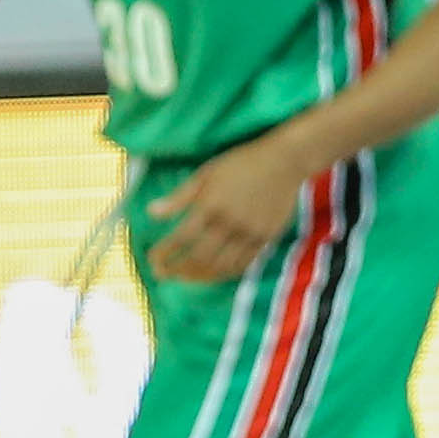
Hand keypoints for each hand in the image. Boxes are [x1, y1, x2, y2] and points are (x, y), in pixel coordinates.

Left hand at [143, 135, 315, 286]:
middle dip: (177, 271)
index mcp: (211, 204)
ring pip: (220, 267)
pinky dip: (224, 273)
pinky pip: (243, 264)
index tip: (153, 260)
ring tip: (188, 276)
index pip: (179, 238)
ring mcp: (249, 232)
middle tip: (167, 273)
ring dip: (199, 277)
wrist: (287, 160)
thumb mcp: (207, 173)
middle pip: (198, 259)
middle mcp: (229, 222)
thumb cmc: (242, 162)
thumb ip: (180, 196)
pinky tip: (214, 271)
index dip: (162, 254)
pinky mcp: (266, 237)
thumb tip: (151, 212)